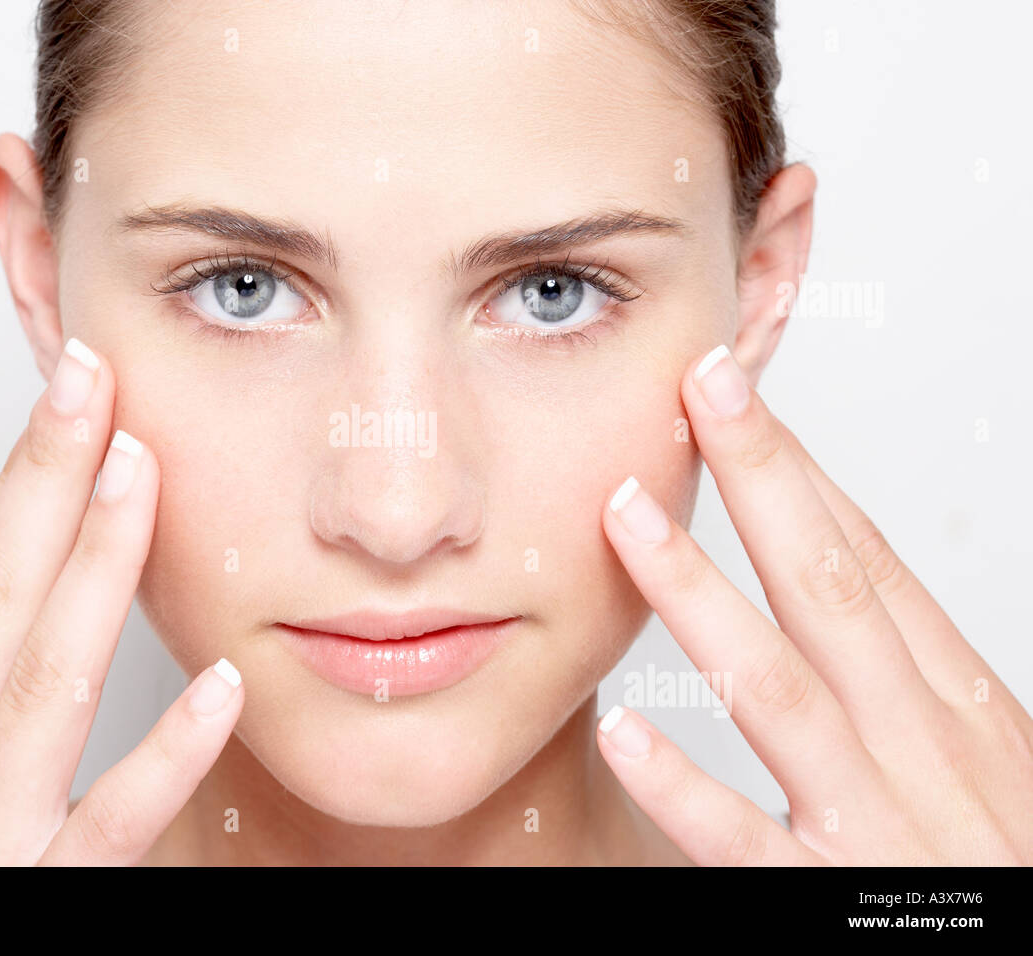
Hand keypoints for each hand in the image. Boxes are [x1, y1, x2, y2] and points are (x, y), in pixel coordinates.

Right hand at [0, 338, 242, 865]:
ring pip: (43, 680)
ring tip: (139, 477)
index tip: (55, 414)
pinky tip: (220, 687)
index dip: (8, 494)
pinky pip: (108, 825)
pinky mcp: (33, 903)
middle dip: (46, 486)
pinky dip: (162, 755)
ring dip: (94, 573)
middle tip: (96, 386)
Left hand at [597, 345, 1032, 864]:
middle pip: (829, 586)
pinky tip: (622, 730)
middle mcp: (919, 745)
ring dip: (697, 592)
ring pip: (778, 686)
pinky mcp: (837, 903)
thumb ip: (914, 681)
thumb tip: (844, 590)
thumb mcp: (986, 758)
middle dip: (761, 480)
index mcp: (957, 705)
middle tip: (697, 391)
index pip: (869, 564)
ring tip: (625, 515)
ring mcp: (878, 821)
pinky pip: (745, 841)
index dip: (799, 474)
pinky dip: (684, 785)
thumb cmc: (1006, 867)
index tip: (735, 399)